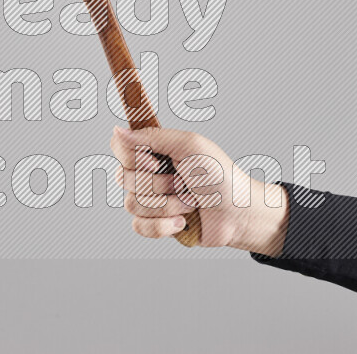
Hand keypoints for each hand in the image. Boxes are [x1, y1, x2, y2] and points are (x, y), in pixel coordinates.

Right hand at [109, 126, 288, 255]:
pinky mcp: (156, 224)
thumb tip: (117, 131)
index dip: (132, 157)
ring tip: (190, 202)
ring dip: (167, 204)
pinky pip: (139, 226)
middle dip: (158, 183)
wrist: (239, 213)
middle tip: (183, 181)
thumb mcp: (189, 145)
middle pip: (123, 178)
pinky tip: (183, 221)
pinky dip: (163, 225)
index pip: (119, 147)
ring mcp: (151, 200)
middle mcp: (149, 174)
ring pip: (132, 204)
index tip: (155, 161)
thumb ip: (152, 136)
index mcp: (155, 151)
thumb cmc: (221, 175)